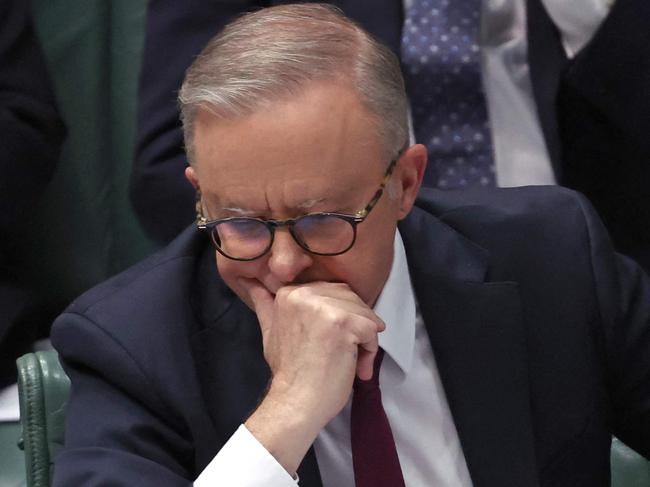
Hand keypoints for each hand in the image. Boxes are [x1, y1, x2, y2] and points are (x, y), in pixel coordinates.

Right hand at [242, 279, 384, 473]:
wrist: (295, 403)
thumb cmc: (288, 372)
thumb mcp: (270, 330)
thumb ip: (265, 303)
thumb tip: (249, 282)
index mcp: (290, 293)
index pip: (332, 290)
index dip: (338, 316)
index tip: (330, 340)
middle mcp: (306, 294)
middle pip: (351, 298)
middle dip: (354, 324)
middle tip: (342, 353)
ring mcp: (325, 308)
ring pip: (364, 312)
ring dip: (364, 339)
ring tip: (349, 360)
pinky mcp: (344, 324)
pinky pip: (373, 328)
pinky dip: (370, 350)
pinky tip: (356, 367)